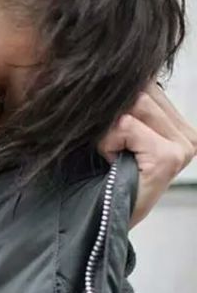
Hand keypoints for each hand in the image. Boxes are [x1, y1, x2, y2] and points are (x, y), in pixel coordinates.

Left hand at [99, 83, 196, 227]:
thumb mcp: (119, 136)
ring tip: (110, 155)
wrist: (104, 220)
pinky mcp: (168, 157)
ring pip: (132, 105)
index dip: (118, 103)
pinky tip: (112, 162)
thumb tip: (114, 73)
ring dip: (107, 131)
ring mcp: (183, 146)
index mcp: (180, 126)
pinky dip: (106, 142)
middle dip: (112, 116)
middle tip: (107, 146)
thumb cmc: (105, 175)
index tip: (110, 131)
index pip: (148, 85)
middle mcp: (189, 134)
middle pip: (140, 91)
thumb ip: (127, 107)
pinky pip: (124, 126)